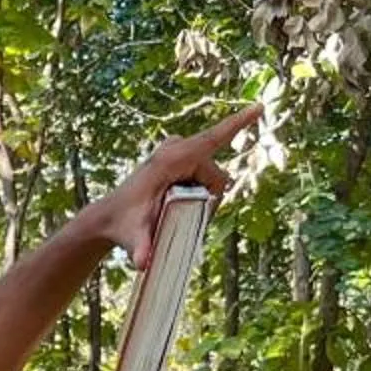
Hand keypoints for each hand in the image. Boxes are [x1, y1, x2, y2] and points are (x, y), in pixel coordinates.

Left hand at [79, 104, 260, 258]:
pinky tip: (177, 202)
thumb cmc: (123, 224)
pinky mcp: (178, 156)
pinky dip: (198, 192)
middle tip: (181, 217)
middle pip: (216, 175)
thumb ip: (140, 248)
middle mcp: (176, 148)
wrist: (110, 216)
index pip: (212, 139)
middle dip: (208, 200)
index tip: (260, 107)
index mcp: (171, 159)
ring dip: (201, 198)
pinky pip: (203, 176)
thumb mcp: (134, 237)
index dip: (238, 124)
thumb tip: (141, 263)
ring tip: (173, 209)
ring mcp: (177, 150)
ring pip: (212, 177)